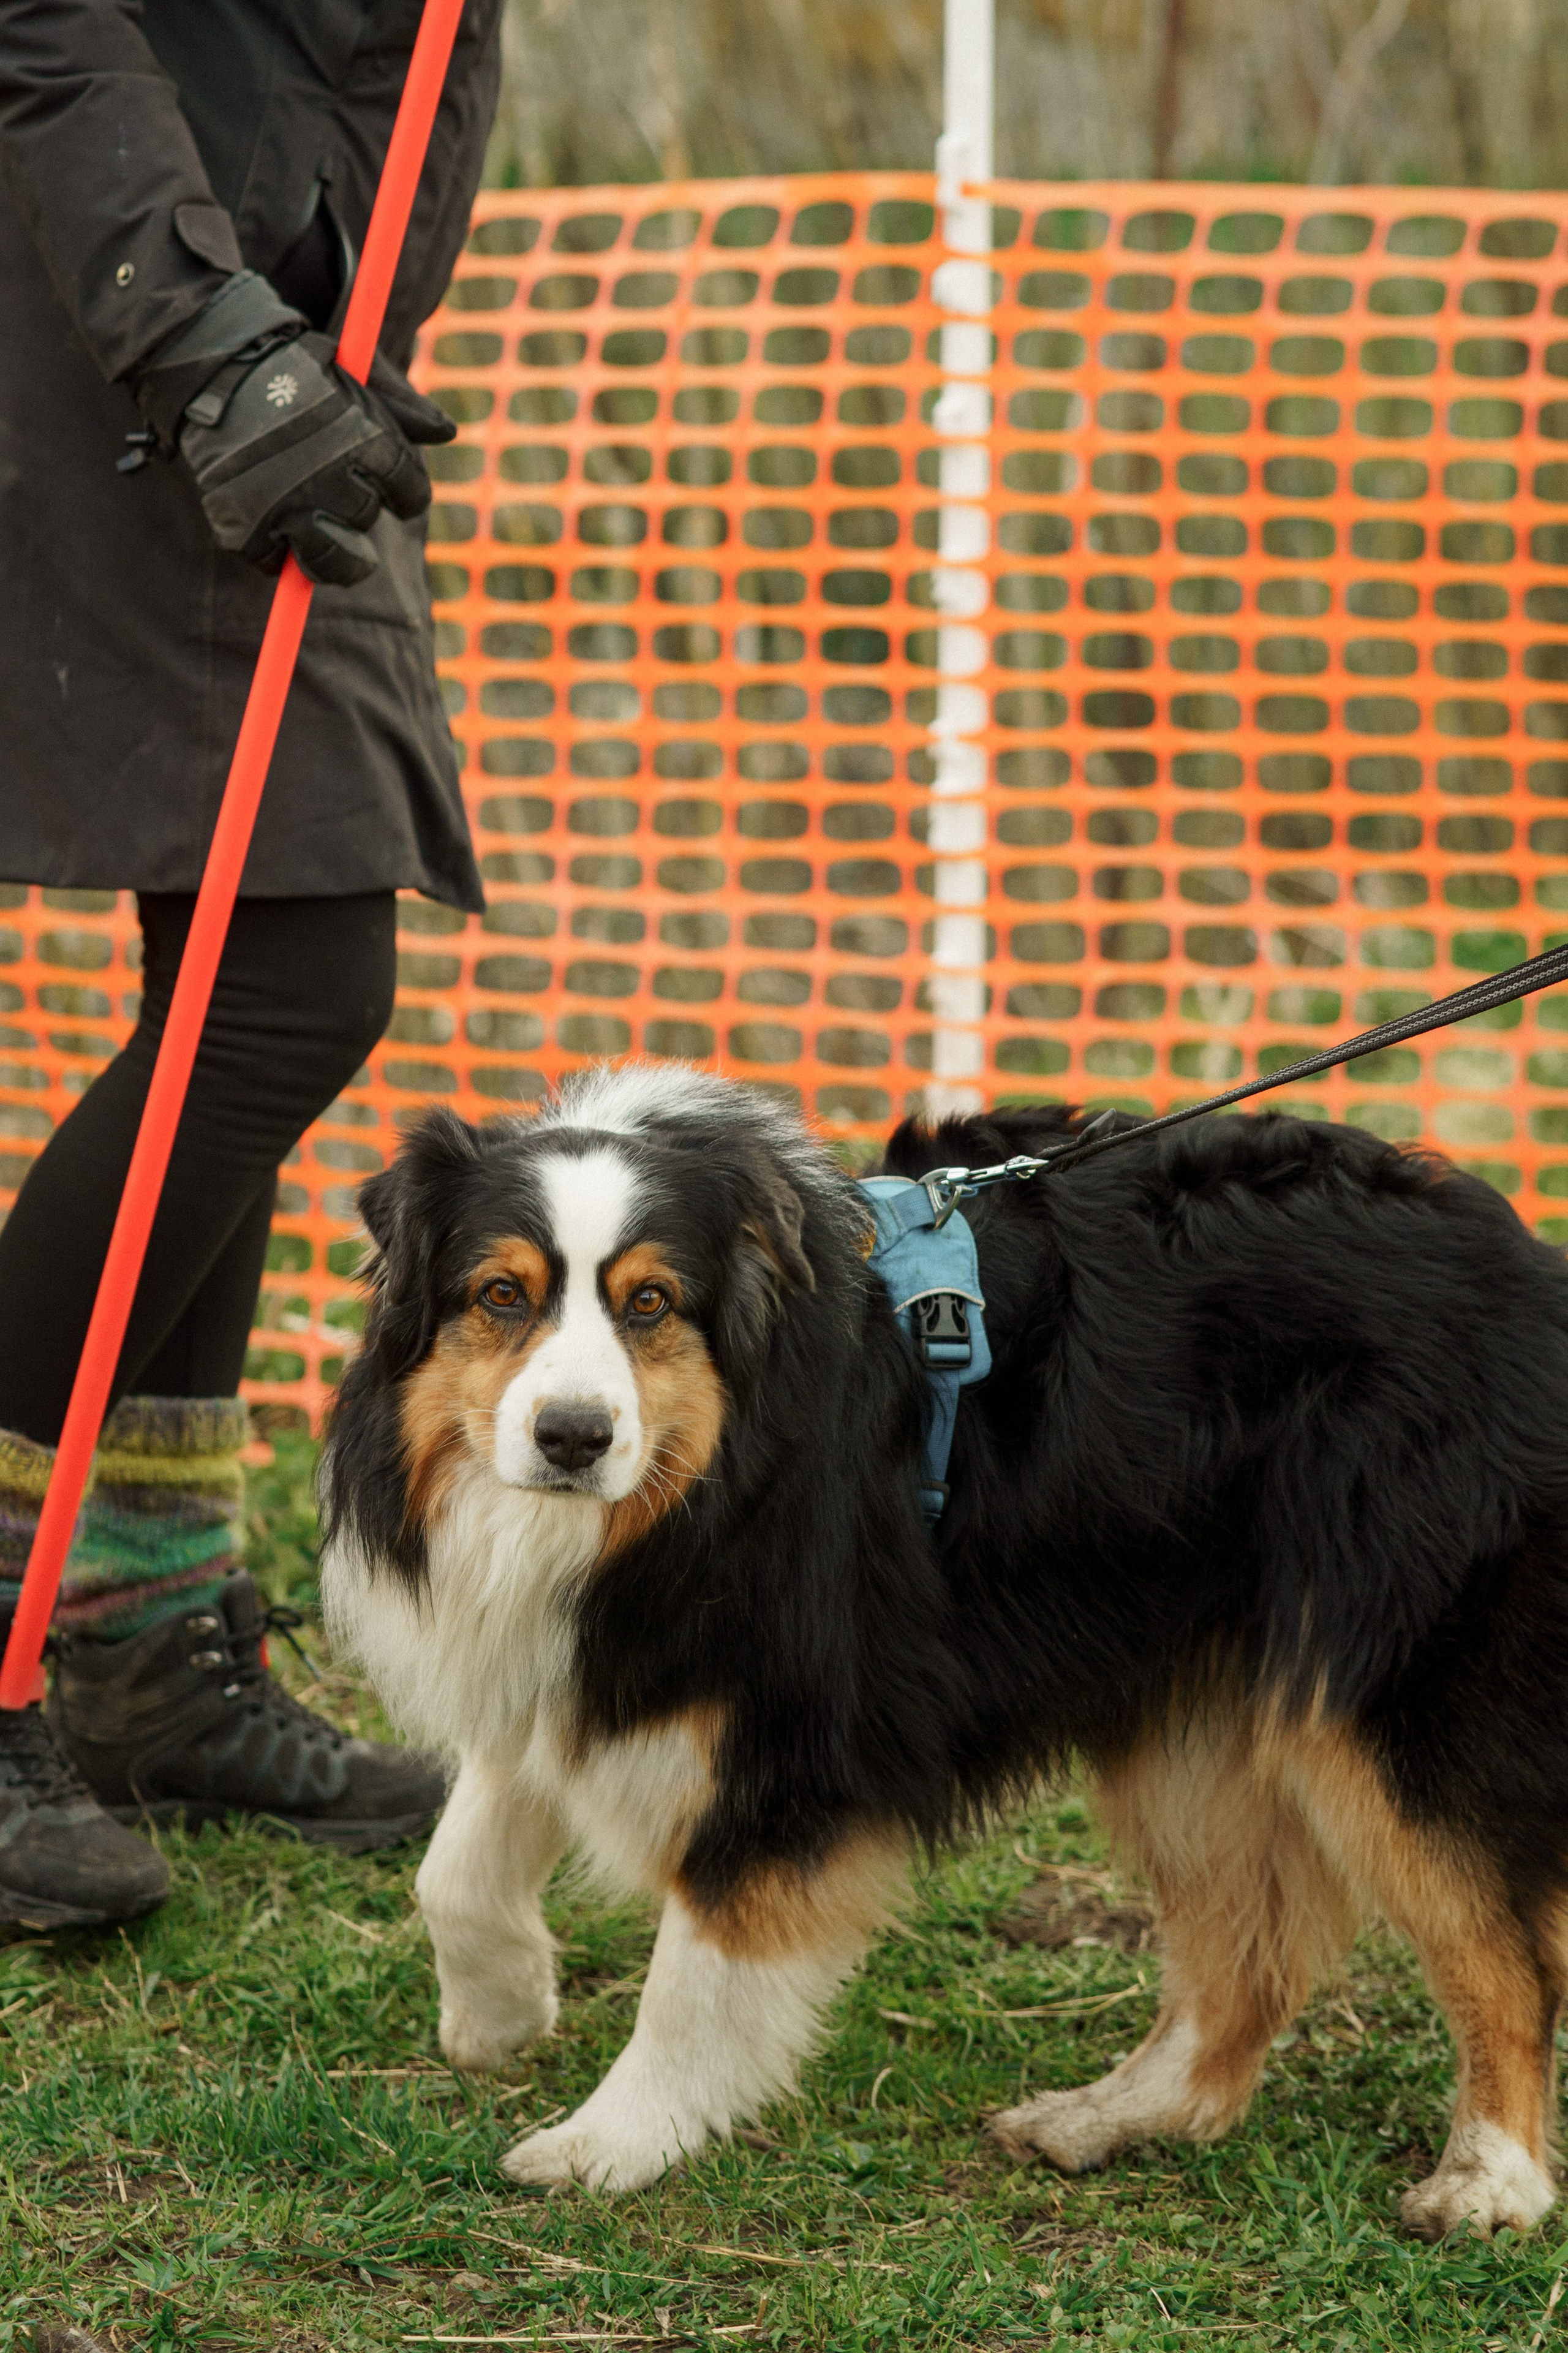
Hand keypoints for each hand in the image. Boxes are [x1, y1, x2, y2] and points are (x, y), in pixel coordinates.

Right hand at [178, 334, 454, 586]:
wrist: (214, 358)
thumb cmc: (295, 364)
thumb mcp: (357, 370)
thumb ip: (401, 404)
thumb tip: (449, 432)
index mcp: (367, 442)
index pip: (412, 493)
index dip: (406, 493)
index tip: (395, 491)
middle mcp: (331, 480)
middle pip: (366, 520)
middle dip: (358, 509)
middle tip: (338, 492)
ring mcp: (286, 506)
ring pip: (330, 561)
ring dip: (331, 557)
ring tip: (321, 539)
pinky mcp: (245, 525)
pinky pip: (271, 562)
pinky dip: (270, 551)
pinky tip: (266, 522)